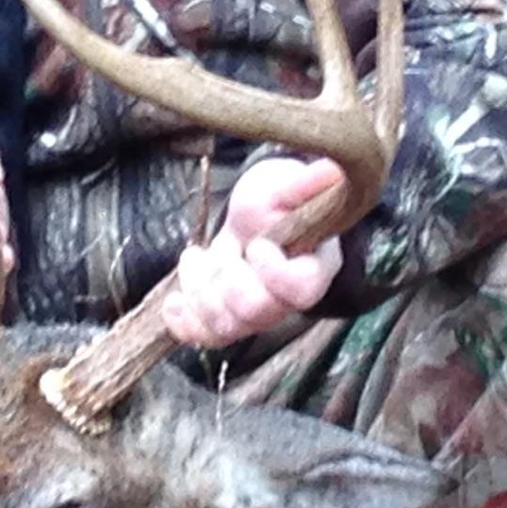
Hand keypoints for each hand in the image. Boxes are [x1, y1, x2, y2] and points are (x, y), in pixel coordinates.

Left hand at [162, 158, 345, 348]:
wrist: (254, 216)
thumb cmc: (276, 198)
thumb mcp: (286, 183)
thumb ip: (305, 183)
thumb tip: (333, 170)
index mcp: (313, 267)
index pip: (301, 290)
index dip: (273, 272)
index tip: (255, 243)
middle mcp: (286, 299)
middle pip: (258, 313)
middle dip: (228, 279)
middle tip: (221, 249)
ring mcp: (256, 314)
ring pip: (228, 327)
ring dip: (200, 292)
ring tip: (195, 259)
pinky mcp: (227, 319)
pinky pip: (205, 337)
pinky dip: (183, 323)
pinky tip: (173, 302)